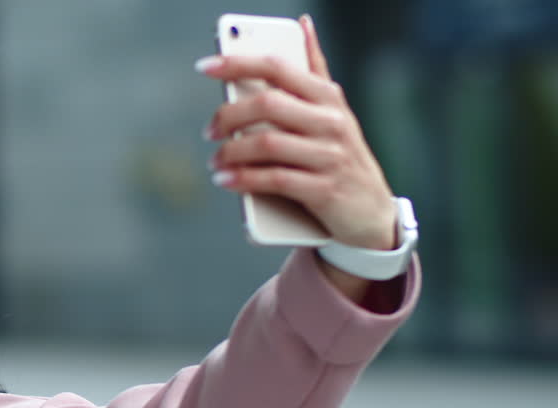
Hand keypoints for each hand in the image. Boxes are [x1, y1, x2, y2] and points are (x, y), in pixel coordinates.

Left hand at [197, 15, 395, 250]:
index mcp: (327, 97)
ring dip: (230, 152)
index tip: (205, 67)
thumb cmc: (341, 156)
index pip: (278, 68)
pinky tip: (226, 180)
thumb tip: (302, 25)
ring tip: (215, 162)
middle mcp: (331, 121)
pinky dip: (243, 179)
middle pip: (267, 104)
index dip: (238, 63)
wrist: (372, 212)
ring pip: (266, 144)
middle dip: (229, 116)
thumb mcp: (333, 110)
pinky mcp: (324, 190)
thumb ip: (315, 71)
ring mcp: (329, 156)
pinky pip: (274, 179)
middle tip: (210, 131)